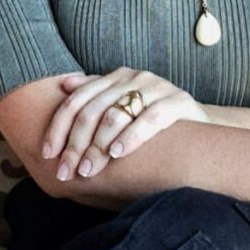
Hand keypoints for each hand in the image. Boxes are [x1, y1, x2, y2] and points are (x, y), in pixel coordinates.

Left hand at [40, 67, 209, 183]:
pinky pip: (150, 119)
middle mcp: (135, 78)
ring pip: (116, 115)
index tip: (48, 154)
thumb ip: (97, 95)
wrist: (201, 128)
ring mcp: (158, 87)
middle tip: (66, 172)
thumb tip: (64, 86)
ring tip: (88, 170)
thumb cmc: (154, 121)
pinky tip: (118, 154)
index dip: (58, 126)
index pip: (77, 100)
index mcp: (117, 77)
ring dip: (98, 146)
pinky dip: (131, 137)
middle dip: (75, 144)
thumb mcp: (123, 106)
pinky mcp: (179, 102)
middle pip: (93, 111)